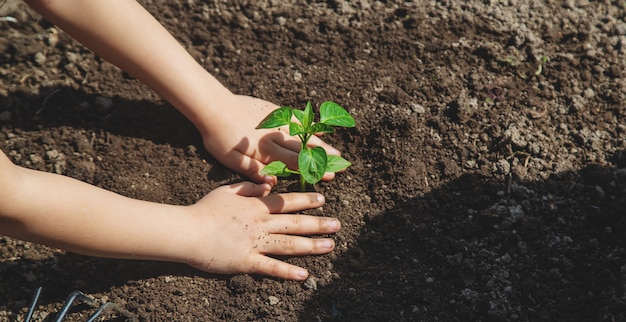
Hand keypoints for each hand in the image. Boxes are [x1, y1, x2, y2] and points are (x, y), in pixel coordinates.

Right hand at [183, 182, 339, 279]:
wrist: (187, 231)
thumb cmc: (204, 210)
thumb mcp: (228, 191)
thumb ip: (250, 188)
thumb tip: (269, 186)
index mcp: (256, 206)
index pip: (287, 201)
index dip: (306, 200)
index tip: (322, 199)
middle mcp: (261, 223)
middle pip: (295, 223)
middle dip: (319, 223)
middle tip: (337, 225)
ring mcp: (256, 243)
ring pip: (289, 244)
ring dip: (312, 245)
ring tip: (330, 246)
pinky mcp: (247, 262)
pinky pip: (271, 268)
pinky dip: (288, 272)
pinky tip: (304, 275)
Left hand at [201, 95, 340, 183]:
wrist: (213, 106)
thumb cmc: (219, 137)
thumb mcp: (231, 160)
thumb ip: (253, 172)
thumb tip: (273, 184)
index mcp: (267, 152)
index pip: (295, 163)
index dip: (313, 170)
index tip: (330, 175)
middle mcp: (276, 137)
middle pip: (304, 150)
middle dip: (323, 159)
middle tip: (341, 165)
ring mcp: (276, 122)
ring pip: (303, 135)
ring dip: (320, 143)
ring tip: (335, 150)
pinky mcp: (272, 111)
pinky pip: (295, 118)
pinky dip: (308, 124)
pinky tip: (317, 127)